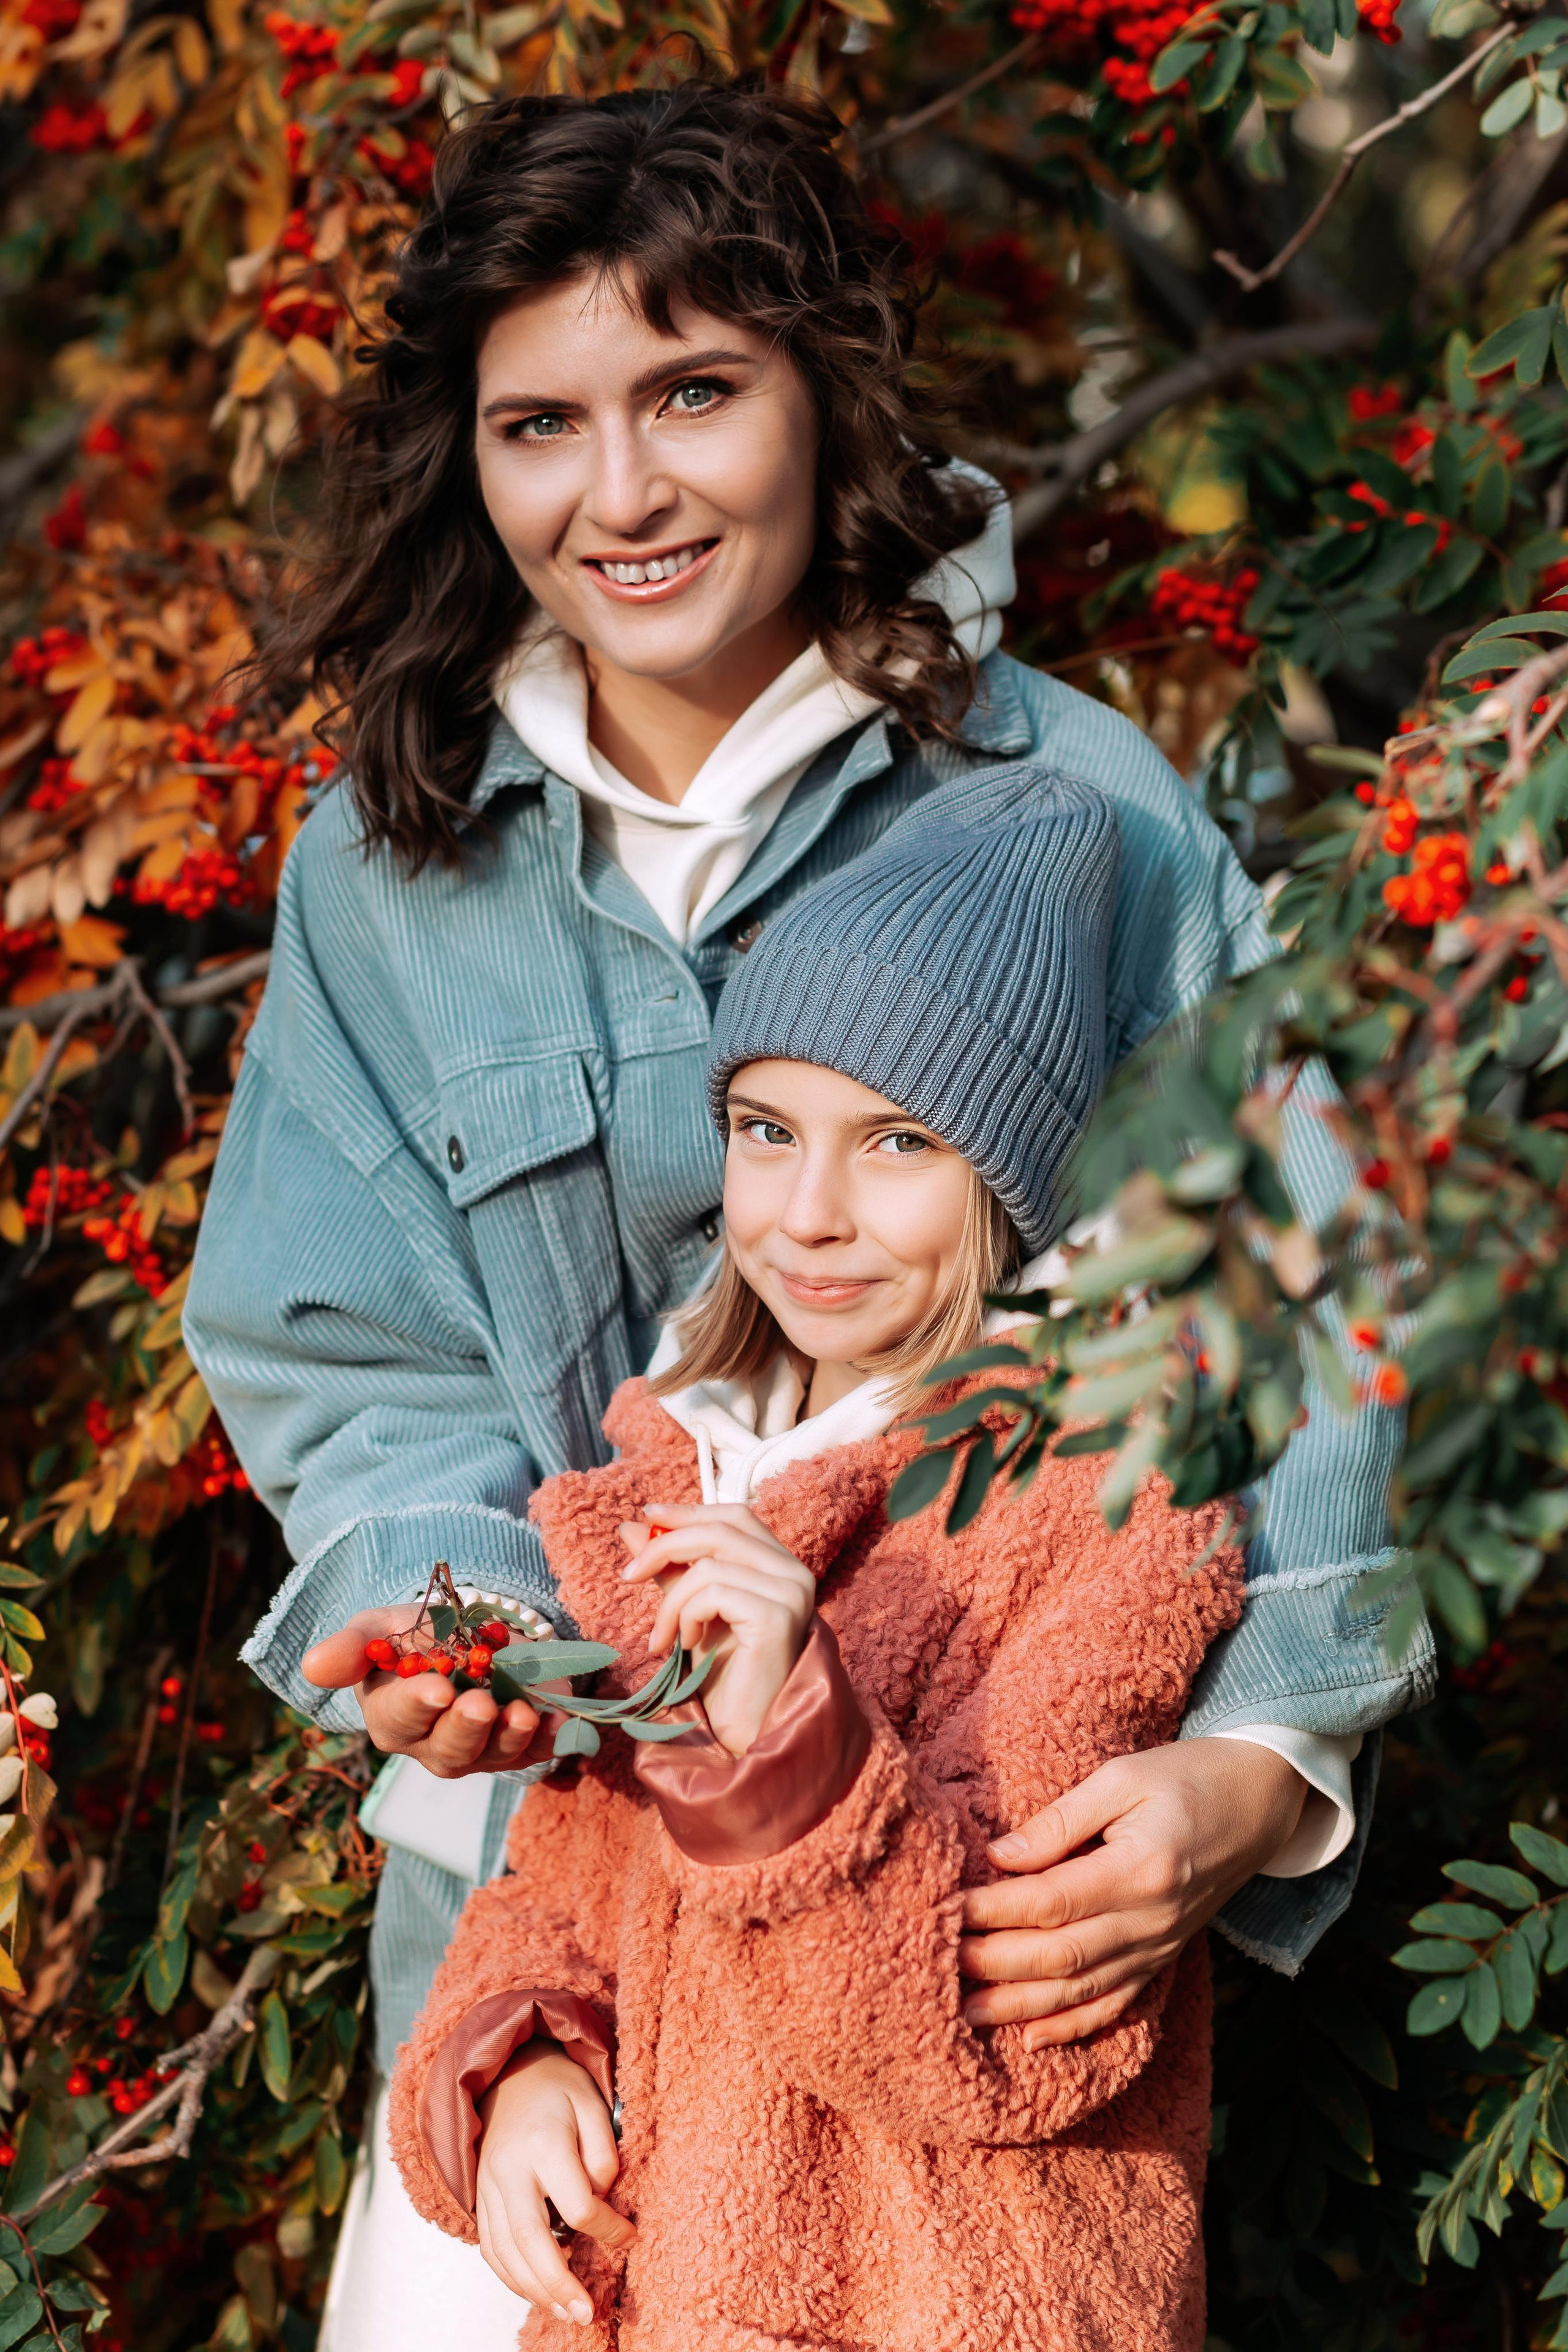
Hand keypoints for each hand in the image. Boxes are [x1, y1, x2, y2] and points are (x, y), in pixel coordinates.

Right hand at [302, 1606, 548, 1776]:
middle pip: (449, 1750)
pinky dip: (551, 1739)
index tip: (438, 1689)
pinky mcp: (519, 1744)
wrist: (465, 1631)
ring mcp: (480, 1749)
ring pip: (493, 1755)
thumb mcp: (378, 1628)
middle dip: (466, 1728)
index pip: (401, 1719)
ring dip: (511, 1736)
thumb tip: (313, 1666)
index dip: (419, 1706)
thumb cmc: (411, 1635)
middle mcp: (434, 1744)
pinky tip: (563, 1721)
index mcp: (392, 1718)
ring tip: (523, 1712)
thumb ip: (350, 1647)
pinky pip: (536, 1750)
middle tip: (480, 1702)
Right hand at [475, 2043, 633, 2321]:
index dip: (608, 2229)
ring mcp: (488, 2186)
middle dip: (559, 2284)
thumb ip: (604, 2153)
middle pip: (531, 2239)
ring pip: (505, 2252)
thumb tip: (602, 2199)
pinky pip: (489, 2247)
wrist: (509, 2073)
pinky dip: (510, 2277)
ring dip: (535, 2291)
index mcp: (543, 2143)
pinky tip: (536, 2292)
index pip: (579, 2204)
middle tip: (586, 2314)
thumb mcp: (593, 2103)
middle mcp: (509, 2169)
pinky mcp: (479, 2197)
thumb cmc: (559, 2089)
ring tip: (567, 2313)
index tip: (629, 2237)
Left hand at [618, 1503, 814, 1758]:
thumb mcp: (691, 1610)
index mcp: (779, 1565)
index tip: (647, 1516)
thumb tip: (632, 1528)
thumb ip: (669, 1568)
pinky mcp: (778, 1615)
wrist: (745, 1730)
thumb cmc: (723, 1675)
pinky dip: (686, 1616)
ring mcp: (791, 1592)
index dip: (689, 1511)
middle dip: (664, 1547)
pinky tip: (686, 1646)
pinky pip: (714, 1592)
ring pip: (709, 1565)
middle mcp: (794, 1572)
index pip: (735, 1516)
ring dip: (670, 1601)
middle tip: (628, 1575)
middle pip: (720, 1530)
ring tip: (662, 1638)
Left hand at [958, 1739, 1308, 2048]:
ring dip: (1020, 2007)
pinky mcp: (1163, 1958)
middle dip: (993, 1964)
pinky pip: (1116, 2004)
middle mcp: (1151, 1920)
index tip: (945, 1910)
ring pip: (1081, 1990)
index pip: (1050, 1900)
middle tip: (936, 1966)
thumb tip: (999, 1857)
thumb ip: (1059, 1821)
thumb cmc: (1186, 1776)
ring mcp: (1160, 1947)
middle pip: (1059, 1954)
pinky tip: (1033, 2039)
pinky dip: (1074, 2026)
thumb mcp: (1122, 1777)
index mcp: (1140, 1869)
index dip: (993, 1911)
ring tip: (964, 2015)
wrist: (1259, 1801)